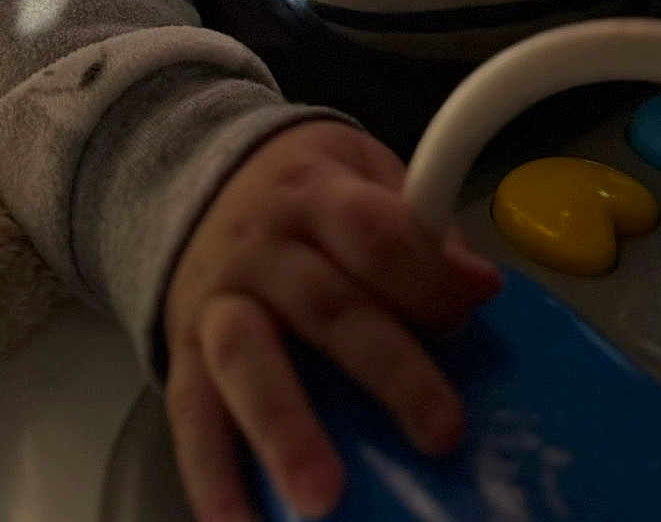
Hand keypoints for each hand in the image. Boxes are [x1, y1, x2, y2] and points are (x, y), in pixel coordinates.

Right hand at [162, 119, 500, 521]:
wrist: (197, 182)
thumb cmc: (305, 193)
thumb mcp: (362, 172)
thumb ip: (414, 223)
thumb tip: (478, 286)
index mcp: (316, 195)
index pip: (373, 230)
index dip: (424, 271)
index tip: (472, 308)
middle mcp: (262, 249)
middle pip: (324, 305)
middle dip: (386, 368)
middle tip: (442, 432)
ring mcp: (217, 303)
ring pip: (247, 360)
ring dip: (285, 428)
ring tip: (323, 498)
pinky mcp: (182, 354)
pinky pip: (190, 415)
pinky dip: (211, 476)